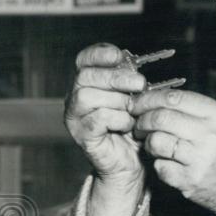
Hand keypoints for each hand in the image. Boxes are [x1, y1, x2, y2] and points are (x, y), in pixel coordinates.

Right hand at [65, 43, 145, 185]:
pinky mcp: (82, 136)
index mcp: (87, 83)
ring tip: (133, 110)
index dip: (99, 54)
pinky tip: (129, 125)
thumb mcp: (134, 98)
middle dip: (116, 77)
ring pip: (88, 97)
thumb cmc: (132, 127)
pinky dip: (118, 120)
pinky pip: (97, 120)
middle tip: (140, 83)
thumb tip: (134, 66)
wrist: (131, 161)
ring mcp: (75, 117)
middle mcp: (75, 97)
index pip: (84, 60)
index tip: (118, 55)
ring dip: (118, 101)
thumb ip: (130, 81)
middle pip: (86, 76)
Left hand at [130, 88, 215, 215]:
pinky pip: (160, 167)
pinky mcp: (190, 181)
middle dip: (142, 120)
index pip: (174, 98)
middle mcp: (210, 136)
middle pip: (161, 117)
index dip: (149, 98)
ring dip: (147, 142)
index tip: (138, 103)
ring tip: (152, 144)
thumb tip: (159, 99)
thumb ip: (197, 110)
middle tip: (139, 124)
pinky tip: (167, 163)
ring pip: (156, 141)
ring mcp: (200, 160)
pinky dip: (158, 164)